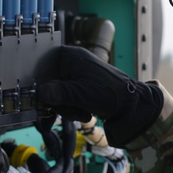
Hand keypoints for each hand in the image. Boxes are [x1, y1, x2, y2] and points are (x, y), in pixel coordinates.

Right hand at [36, 45, 163, 145]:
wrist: (132, 105)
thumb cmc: (109, 93)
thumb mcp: (81, 94)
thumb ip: (59, 93)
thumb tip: (40, 93)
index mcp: (69, 56)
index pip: (42, 68)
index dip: (40, 86)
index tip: (41, 102)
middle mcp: (70, 62)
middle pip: (48, 83)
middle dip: (57, 103)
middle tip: (70, 112)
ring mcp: (75, 75)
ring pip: (56, 94)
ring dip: (66, 108)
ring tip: (83, 115)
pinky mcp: (79, 86)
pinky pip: (65, 98)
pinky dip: (70, 109)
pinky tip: (82, 116)